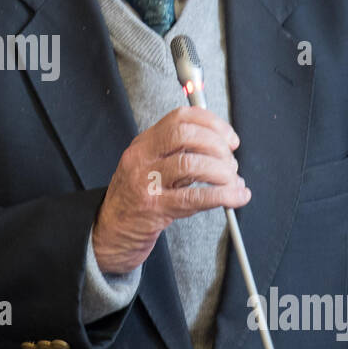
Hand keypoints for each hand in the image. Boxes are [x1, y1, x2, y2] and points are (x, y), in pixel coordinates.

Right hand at [92, 107, 249, 274]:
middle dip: (217, 146)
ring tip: (232, 182)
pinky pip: (194, 197)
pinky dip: (222, 196)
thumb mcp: (153, 166)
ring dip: (222, 172)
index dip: (212, 123)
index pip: (180, 117)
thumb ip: (182, 154)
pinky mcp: (154, 207)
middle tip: (231, 163)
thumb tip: (223, 148)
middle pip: (185, 135)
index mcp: (145, 142)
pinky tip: (235, 197)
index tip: (230, 139)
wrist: (112, 231)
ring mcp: (145, 181)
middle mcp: (142, 157)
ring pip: (191, 164)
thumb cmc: (139, 197)